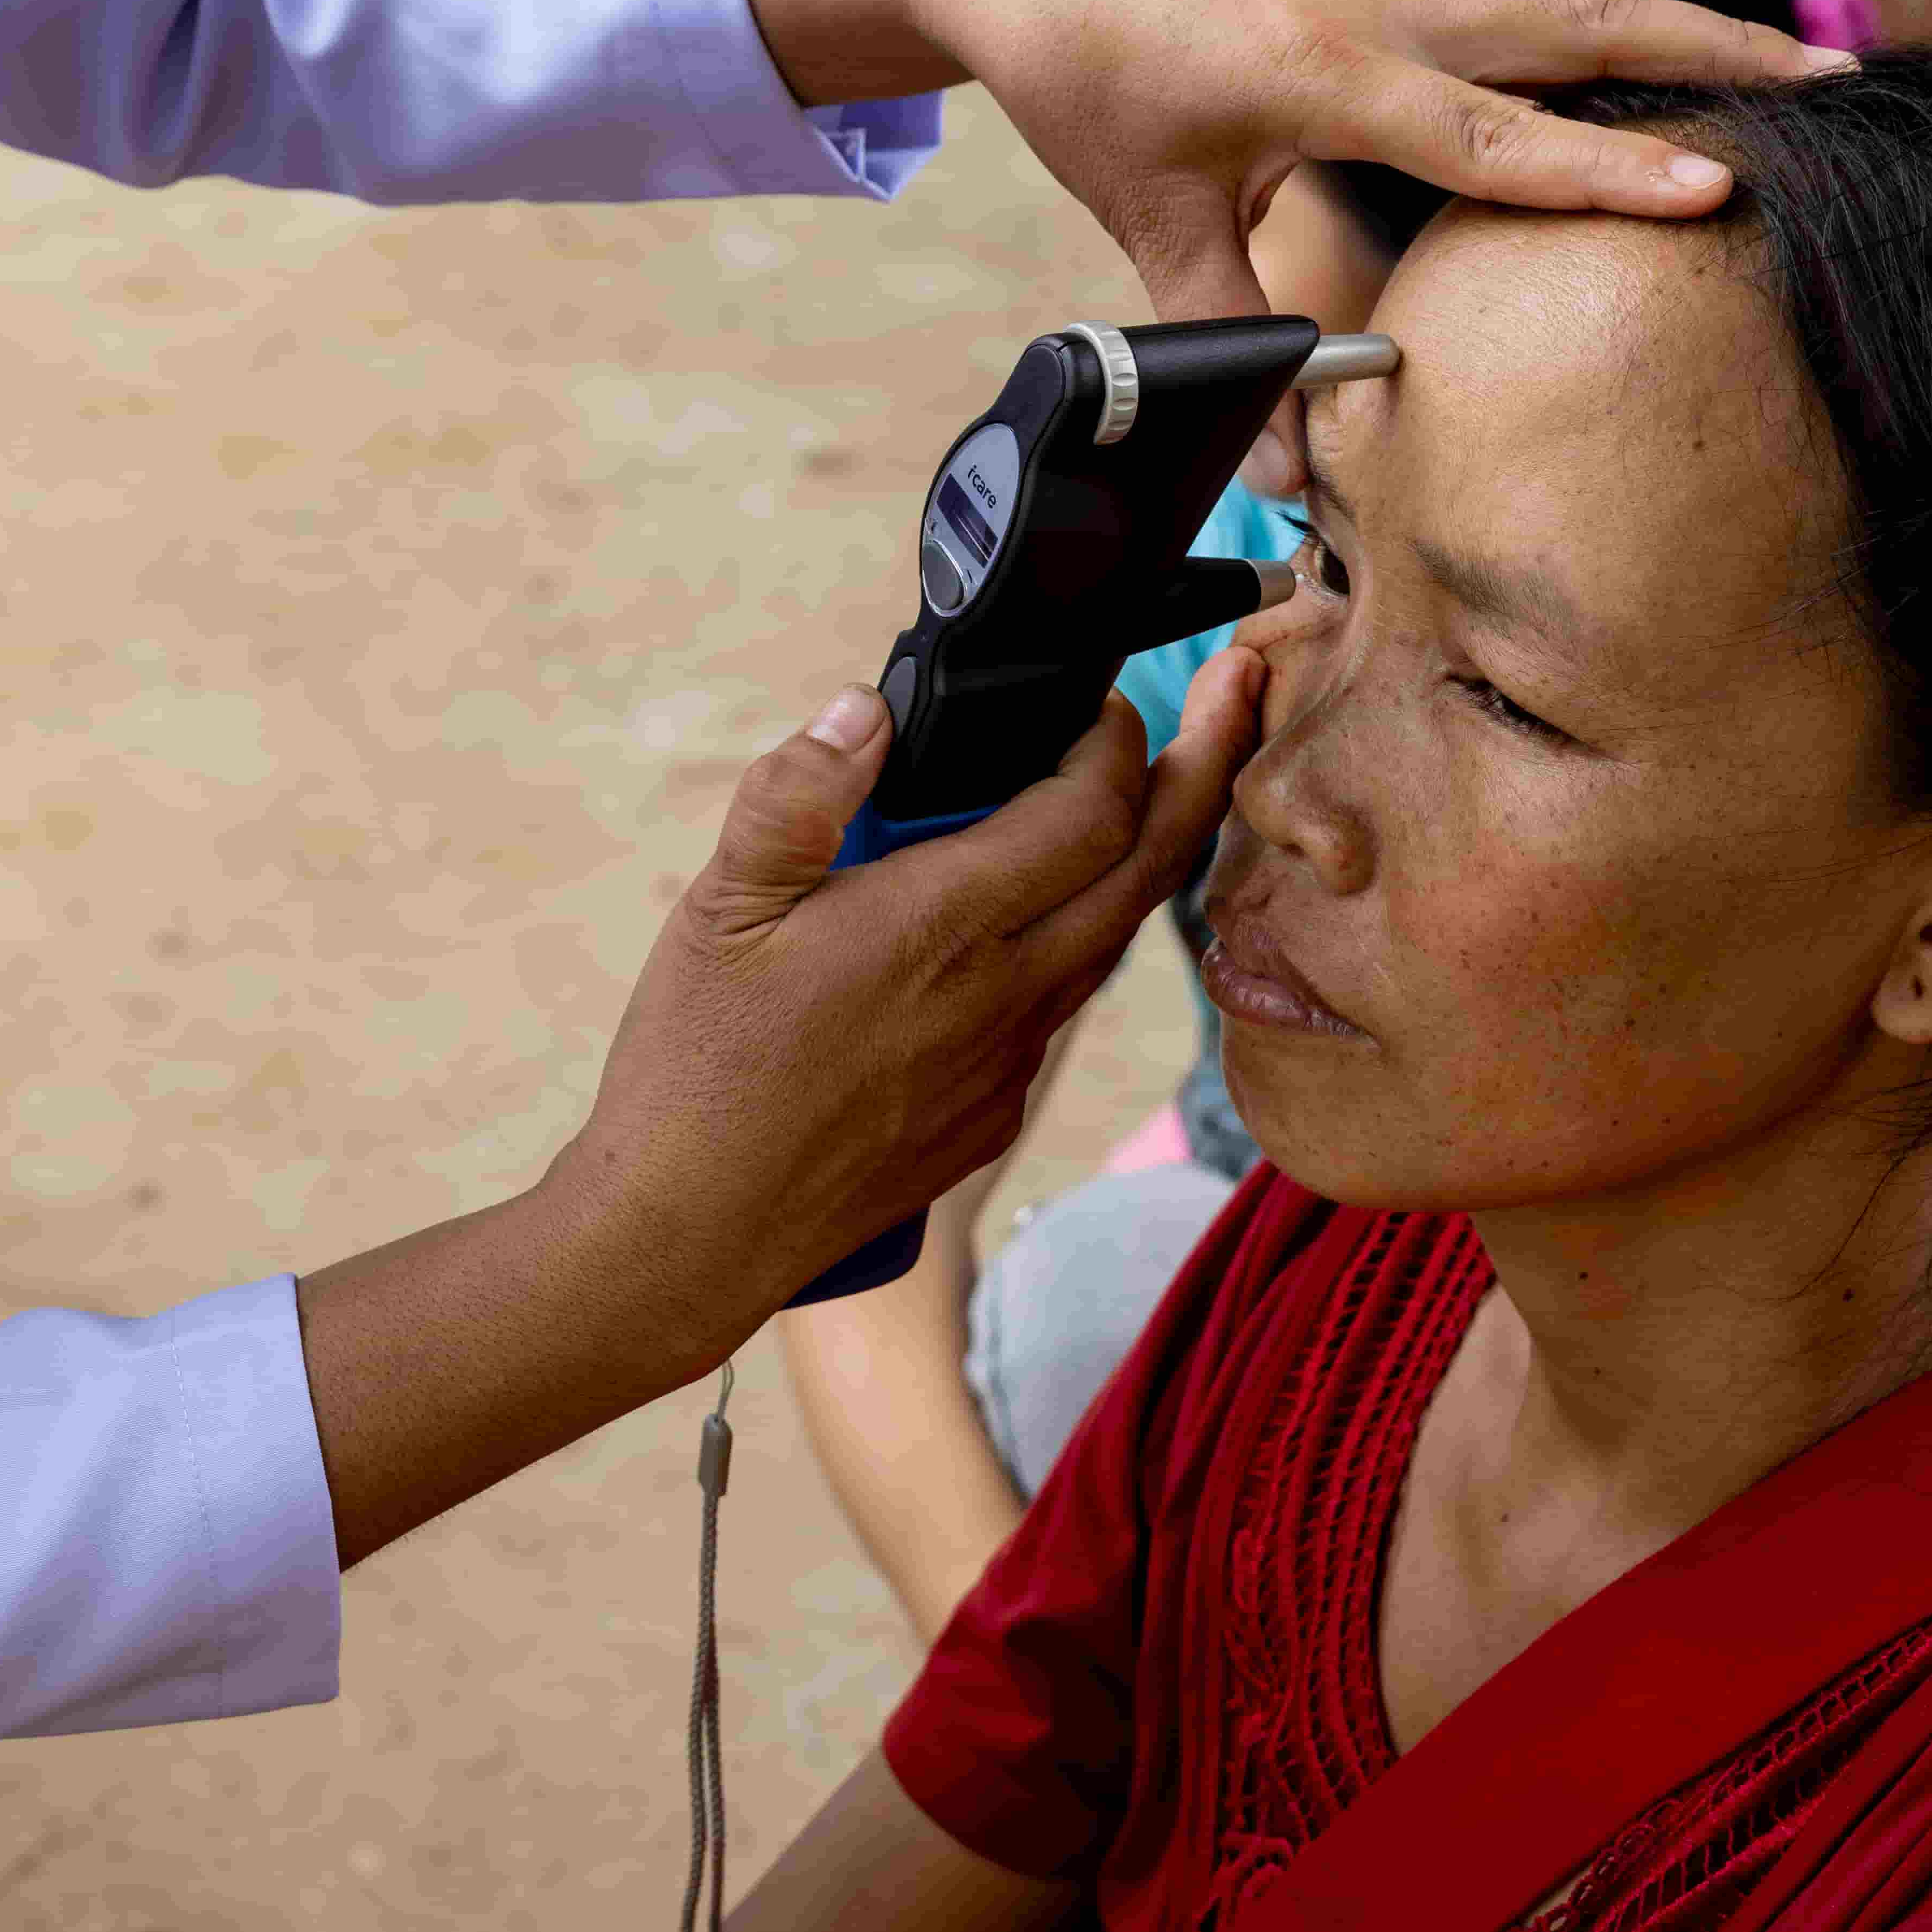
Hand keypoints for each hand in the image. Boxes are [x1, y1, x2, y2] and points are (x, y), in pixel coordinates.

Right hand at [294, 653, 1262, 1566]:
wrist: (693, 1237)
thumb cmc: (696, 1071)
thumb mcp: (719, 911)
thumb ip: (796, 798)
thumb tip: (862, 710)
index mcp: (940, 929)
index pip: (1088, 812)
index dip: (1120, 738)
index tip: (1110, 694)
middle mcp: (1002, 995)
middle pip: (1150, 870)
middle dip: (1205, 768)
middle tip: (1238, 694)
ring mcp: (1008, 1064)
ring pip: (1117, 942)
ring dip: (1152, 857)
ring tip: (1164, 790)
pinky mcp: (991, 1114)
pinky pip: (1063, 1010)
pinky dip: (1086, 940)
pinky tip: (1054, 915)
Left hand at [740, 0, 1842, 469]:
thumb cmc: (1086, 73)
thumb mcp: (1146, 214)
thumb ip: (1225, 326)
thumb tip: (1286, 464)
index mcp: (1322, 68)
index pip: (1492, 134)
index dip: (1606, 168)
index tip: (1719, 188)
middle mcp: (1376, 9)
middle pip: (1577, 24)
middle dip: (1711, 50)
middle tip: (1841, 84)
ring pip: (1556, 4)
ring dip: (1671, 29)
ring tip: (1785, 66)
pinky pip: (1511, 7)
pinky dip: (1595, 26)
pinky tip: (1647, 55)